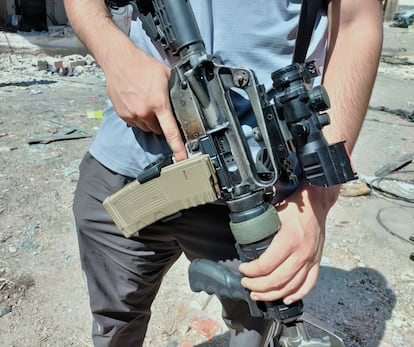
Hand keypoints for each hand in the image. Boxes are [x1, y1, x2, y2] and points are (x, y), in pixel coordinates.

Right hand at [104, 44, 186, 160]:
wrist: (119, 60)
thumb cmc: (143, 65)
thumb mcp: (166, 75)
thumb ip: (175, 90)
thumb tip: (186, 98)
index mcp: (159, 104)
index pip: (171, 132)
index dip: (178, 148)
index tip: (183, 158)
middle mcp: (145, 112)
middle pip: (159, 130)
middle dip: (161, 123)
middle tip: (159, 108)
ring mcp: (132, 115)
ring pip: (147, 128)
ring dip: (150, 120)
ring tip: (147, 103)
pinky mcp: (123, 115)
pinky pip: (135, 123)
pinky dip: (139, 117)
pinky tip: (138, 103)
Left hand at [238, 183, 338, 304]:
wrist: (314, 204)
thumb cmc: (293, 208)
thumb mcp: (272, 214)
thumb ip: (260, 229)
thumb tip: (243, 238)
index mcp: (288, 241)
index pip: (266, 265)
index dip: (251, 271)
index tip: (243, 269)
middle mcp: (301, 253)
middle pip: (277, 280)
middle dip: (257, 286)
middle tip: (246, 284)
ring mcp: (310, 259)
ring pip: (291, 287)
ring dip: (273, 295)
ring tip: (259, 295)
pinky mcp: (316, 262)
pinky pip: (308, 284)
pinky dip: (298, 294)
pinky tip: (286, 298)